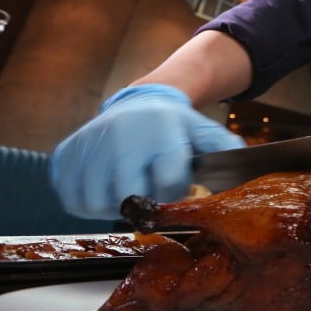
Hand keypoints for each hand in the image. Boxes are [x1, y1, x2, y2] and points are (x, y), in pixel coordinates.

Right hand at [50, 83, 244, 219]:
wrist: (140, 102)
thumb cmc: (174, 125)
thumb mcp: (203, 131)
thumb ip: (224, 147)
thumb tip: (242, 162)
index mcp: (160, 132)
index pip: (168, 184)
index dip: (174, 193)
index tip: (176, 186)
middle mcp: (122, 136)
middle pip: (128, 197)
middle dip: (142, 203)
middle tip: (148, 196)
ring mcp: (90, 144)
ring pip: (96, 203)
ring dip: (112, 208)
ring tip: (127, 193)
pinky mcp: (67, 153)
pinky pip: (70, 197)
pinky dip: (86, 203)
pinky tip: (104, 190)